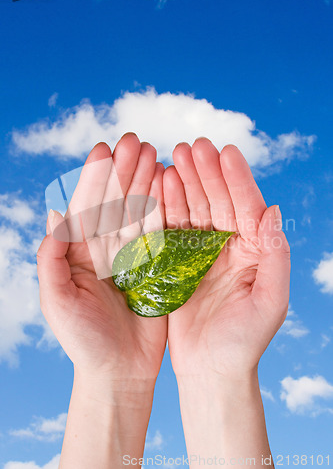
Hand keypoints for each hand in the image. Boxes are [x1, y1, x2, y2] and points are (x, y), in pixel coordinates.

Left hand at [37, 133, 166, 381]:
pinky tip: (170, 183)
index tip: (103, 150)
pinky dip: (165, 207)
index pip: (85, 208)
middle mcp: (104, 249)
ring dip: (145, 181)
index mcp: (78, 253)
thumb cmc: (83, 341)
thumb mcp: (57, 303)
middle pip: (114, 202)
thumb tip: (52, 217)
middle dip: (123, 171)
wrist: (119, 371)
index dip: (93, 179)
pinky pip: (161, 232)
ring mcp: (132, 255)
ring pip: (138, 211)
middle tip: (134, 141)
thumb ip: (50, 261)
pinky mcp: (157, 266)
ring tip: (155, 152)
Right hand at [163, 138, 289, 379]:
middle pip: (218, 200)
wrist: (212, 370)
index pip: (247, 206)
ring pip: (193, 208)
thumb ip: (276, 255)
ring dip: (184, 181)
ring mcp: (200, 251)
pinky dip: (164, 205)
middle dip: (206, 172)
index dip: (237, 178)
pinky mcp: (175, 261)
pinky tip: (159, 183)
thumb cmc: (245, 341)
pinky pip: (169, 227)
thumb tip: (274, 209)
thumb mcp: (270, 301)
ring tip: (174, 155)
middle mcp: (228, 245)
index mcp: (254, 250)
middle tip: (193, 145)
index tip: (225, 150)